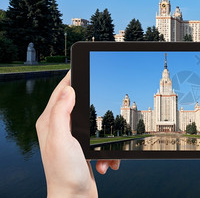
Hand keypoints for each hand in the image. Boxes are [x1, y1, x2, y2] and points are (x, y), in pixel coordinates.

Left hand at [36, 71, 119, 197]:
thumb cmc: (64, 174)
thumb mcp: (62, 140)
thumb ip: (61, 113)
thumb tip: (68, 89)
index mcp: (50, 122)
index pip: (61, 91)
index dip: (73, 76)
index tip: (85, 65)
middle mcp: (59, 129)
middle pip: (81, 105)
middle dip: (97, 111)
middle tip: (109, 108)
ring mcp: (72, 139)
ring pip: (95, 125)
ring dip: (106, 138)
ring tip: (104, 153)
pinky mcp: (83, 150)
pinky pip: (101, 142)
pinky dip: (107, 152)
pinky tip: (105, 163)